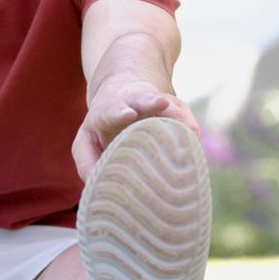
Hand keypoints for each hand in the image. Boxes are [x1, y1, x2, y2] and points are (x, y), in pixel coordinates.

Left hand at [72, 80, 199, 179]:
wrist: (124, 93)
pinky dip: (189, 131)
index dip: (120, 112)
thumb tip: (98, 186)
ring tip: (190, 129)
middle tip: (161, 102)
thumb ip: (86, 162)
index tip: (129, 114)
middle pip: (143, 99)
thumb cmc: (102, 128)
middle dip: (151, 102)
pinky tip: (192, 141)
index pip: (113, 110)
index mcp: (110, 111)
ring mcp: (158, 105)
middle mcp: (135, 103)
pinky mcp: (176, 110)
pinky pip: (185, 120)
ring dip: (179, 116)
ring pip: (170, 107)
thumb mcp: (86, 140)